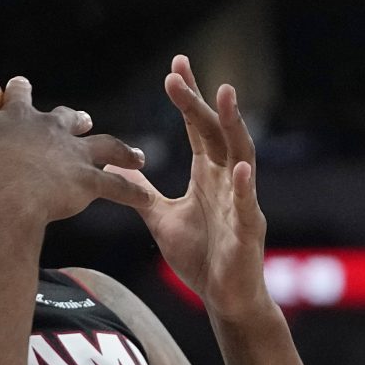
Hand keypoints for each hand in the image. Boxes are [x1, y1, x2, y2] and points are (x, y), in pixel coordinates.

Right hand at [0, 59, 143, 223]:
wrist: (5, 193)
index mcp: (21, 117)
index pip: (21, 96)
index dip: (20, 90)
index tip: (21, 84)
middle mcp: (53, 131)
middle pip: (68, 119)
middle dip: (75, 119)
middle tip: (85, 120)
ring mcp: (74, 156)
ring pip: (106, 148)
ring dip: (122, 152)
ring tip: (136, 157)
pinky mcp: (89, 182)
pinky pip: (119, 188)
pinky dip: (134, 194)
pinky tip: (147, 199)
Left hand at [103, 57, 272, 320]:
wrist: (223, 297)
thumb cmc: (200, 256)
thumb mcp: (162, 217)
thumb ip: (142, 191)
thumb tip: (116, 167)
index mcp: (208, 175)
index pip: (199, 127)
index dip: (188, 98)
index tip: (175, 66)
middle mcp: (227, 181)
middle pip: (216, 132)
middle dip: (199, 102)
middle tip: (178, 74)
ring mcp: (240, 202)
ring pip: (240, 155)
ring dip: (233, 126)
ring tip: (225, 97)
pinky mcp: (247, 230)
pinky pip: (246, 204)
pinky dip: (243, 186)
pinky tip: (239, 167)